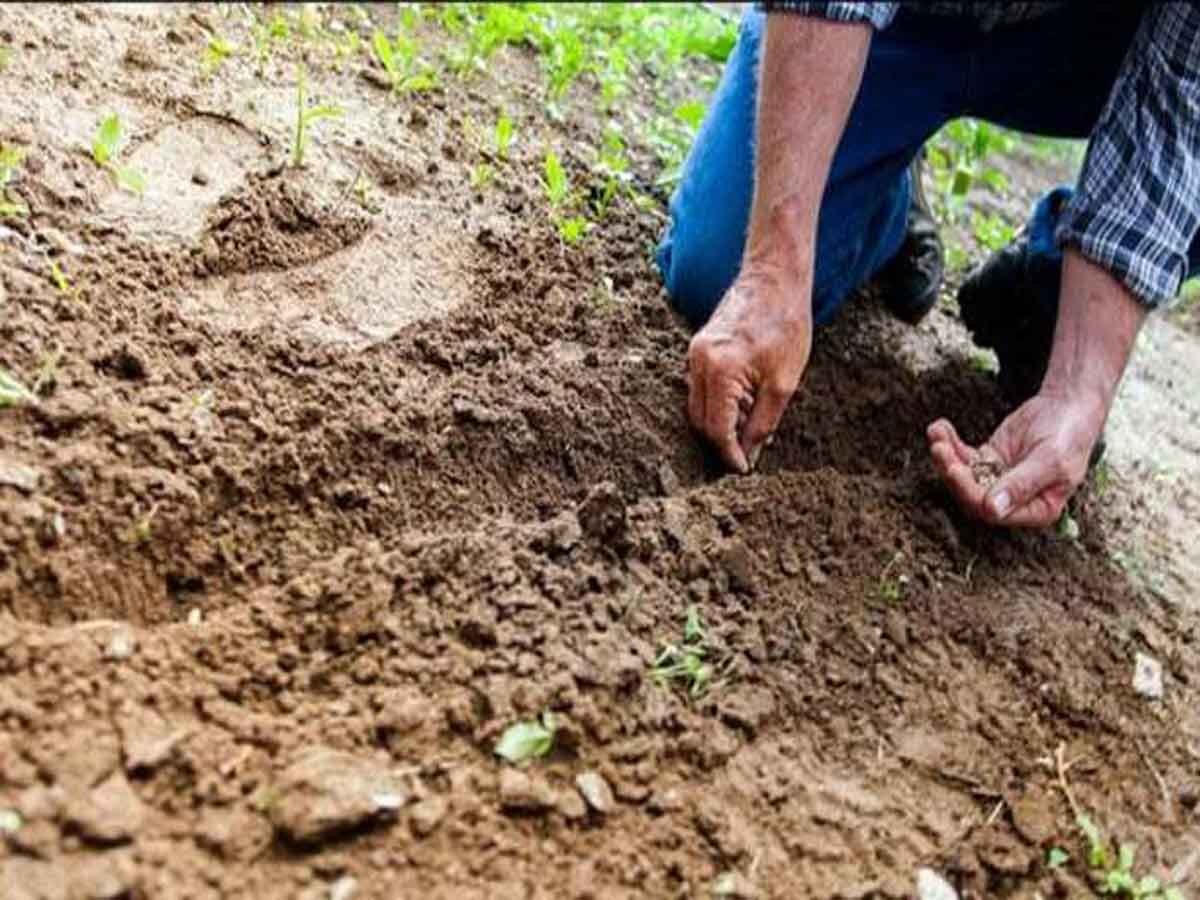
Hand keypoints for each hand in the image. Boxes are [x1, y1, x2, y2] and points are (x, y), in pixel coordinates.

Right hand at [687, 265, 811, 472]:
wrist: (774, 279)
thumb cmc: (785, 325)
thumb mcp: (783, 383)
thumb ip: (763, 423)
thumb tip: (749, 454)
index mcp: (720, 372)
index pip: (716, 429)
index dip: (730, 455)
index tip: (743, 469)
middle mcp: (699, 363)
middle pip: (699, 421)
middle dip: (720, 443)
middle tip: (746, 455)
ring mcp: (694, 354)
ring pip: (696, 406)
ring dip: (718, 423)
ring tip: (747, 429)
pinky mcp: (697, 348)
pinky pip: (699, 387)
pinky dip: (716, 403)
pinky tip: (741, 404)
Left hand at [927, 388, 1106, 526]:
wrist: (1069, 407)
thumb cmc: (1069, 436)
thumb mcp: (1050, 460)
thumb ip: (1022, 485)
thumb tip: (993, 510)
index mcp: (1036, 510)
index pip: (994, 513)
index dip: (970, 493)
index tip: (954, 469)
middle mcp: (1014, 501)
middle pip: (972, 496)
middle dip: (953, 473)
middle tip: (940, 449)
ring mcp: (998, 480)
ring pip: (963, 476)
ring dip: (946, 456)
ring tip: (937, 433)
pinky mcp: (988, 460)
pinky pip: (963, 457)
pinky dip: (949, 443)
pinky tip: (939, 428)